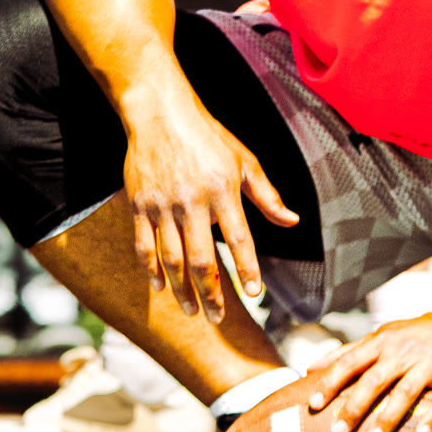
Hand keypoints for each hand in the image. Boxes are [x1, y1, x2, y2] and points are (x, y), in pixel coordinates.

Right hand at [122, 99, 296, 320]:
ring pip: (170, 258)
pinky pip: (143, 245)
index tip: (255, 294)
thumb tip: (293, 221)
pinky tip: (160, 288)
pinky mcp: (138, 203)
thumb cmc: (209, 137)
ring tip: (193, 311)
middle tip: (218, 319)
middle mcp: (192, 200)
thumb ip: (267, 196)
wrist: (160, 111)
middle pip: (201, 259)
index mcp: (223, 189)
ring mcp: (161, 204)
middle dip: (211, 294)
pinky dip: (151, 270)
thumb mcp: (245, 161)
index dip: (248, 268)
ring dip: (182, 289)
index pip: (240, 238)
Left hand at [307, 314, 431, 431]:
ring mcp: (429, 362)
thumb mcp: (382, 337)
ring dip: (387, 417)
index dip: (331, 382)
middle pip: (374, 380)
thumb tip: (311, 368)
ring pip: (405, 391)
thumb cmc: (415, 338)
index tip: (314, 405)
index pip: (350, 361)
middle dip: (354, 407)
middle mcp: (403, 350)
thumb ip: (349, 352)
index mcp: (382, 341)